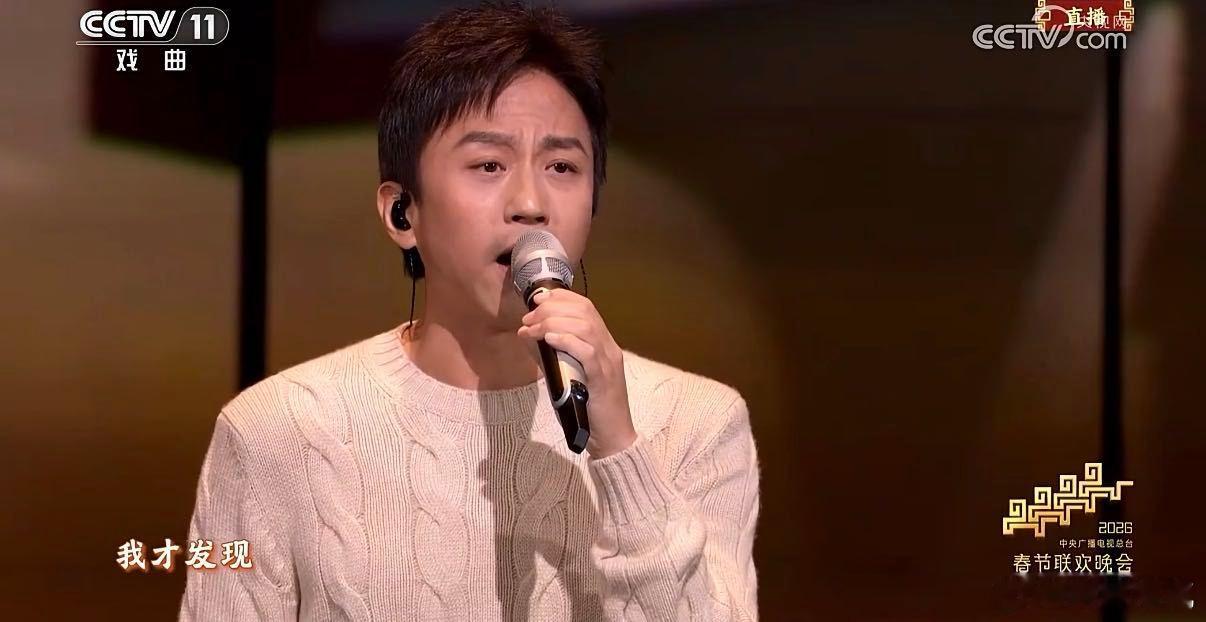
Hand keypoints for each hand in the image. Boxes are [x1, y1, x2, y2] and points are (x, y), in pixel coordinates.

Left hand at [516, 288, 636, 457]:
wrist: (613, 438)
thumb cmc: (589, 409)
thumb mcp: (567, 375)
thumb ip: (551, 355)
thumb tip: (527, 336)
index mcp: (603, 344)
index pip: (586, 307)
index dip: (561, 298)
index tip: (538, 301)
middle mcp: (609, 348)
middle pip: (585, 311)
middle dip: (552, 308)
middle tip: (530, 319)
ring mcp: (608, 363)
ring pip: (586, 327)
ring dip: (554, 322)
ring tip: (533, 328)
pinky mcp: (603, 380)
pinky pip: (588, 352)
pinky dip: (567, 340)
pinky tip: (549, 339)